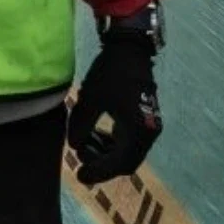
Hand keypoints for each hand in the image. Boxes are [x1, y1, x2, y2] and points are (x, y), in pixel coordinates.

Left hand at [66, 37, 161, 184]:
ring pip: (126, 152)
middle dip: (101, 163)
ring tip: (83, 142)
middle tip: (79, 155)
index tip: (80, 175)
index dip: (99, 172)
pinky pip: (127, 140)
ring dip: (105, 152)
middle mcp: (149, 132)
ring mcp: (148, 126)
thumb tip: (74, 147)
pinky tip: (94, 134)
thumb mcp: (91, 99)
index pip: (120, 164)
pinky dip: (111, 143)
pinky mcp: (143, 118)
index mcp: (140, 130)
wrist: (130, 49)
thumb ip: (81, 126)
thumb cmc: (110, 73)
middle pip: (125, 162)